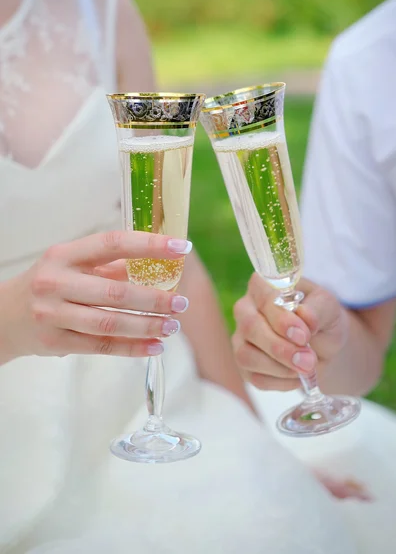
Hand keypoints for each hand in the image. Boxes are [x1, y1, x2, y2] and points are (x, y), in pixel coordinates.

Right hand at [1, 231, 191, 360]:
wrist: (5, 316)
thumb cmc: (50, 285)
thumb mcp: (72, 266)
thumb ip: (110, 266)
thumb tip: (158, 265)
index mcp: (64, 255)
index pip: (112, 244)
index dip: (149, 245)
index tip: (181, 247)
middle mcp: (56, 282)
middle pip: (115, 291)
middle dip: (154, 298)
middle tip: (181, 303)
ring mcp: (53, 314)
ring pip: (110, 323)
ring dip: (147, 325)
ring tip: (172, 326)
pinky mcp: (56, 342)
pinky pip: (101, 346)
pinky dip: (132, 348)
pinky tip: (155, 346)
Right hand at [232, 273, 347, 390]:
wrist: (323, 343)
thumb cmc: (321, 317)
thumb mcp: (328, 307)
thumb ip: (318, 309)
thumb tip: (305, 316)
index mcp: (262, 286)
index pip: (263, 298)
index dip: (281, 319)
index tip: (303, 335)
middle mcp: (245, 309)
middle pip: (249, 327)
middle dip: (280, 348)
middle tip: (309, 360)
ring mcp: (241, 338)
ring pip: (246, 356)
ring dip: (280, 368)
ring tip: (307, 367)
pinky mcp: (244, 365)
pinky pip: (255, 378)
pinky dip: (281, 382)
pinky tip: (297, 375)